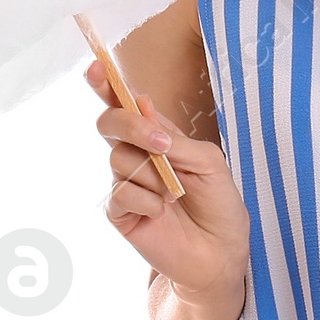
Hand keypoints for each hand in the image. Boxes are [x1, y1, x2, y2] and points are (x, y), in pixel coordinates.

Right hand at [85, 62, 249, 301]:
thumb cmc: (219, 203)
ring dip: (154, 175)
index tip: (97, 66)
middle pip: (110, 123)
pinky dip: (147, 201)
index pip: (125, 104)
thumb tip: (143, 104)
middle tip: (162, 145)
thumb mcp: (207, 161)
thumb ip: (174, 136)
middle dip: (132, 127)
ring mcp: (125, 183)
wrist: (221, 252)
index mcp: (156, 136)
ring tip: (175, 195)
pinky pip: (121, 193)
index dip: (106, 84)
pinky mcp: (119, 213)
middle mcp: (136, 155)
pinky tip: (162, 213)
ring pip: (119, 160)